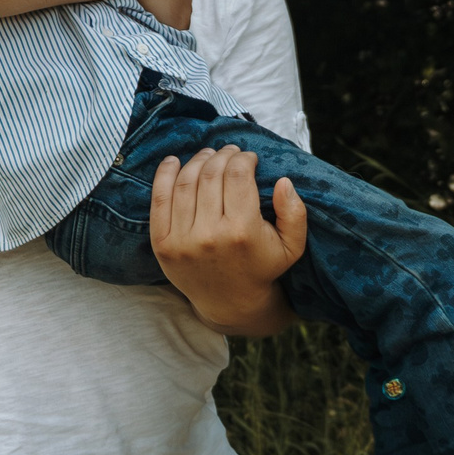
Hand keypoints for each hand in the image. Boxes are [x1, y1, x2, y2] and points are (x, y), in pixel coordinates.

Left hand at [150, 145, 304, 335]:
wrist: (230, 302)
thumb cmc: (262, 267)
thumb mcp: (292, 246)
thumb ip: (294, 213)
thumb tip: (284, 181)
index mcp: (242, 232)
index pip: (238, 176)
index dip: (244, 158)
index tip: (249, 157)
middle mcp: (209, 235)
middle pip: (211, 175)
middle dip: (222, 156)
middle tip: (229, 152)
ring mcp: (182, 240)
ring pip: (185, 182)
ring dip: (197, 161)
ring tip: (208, 156)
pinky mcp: (162, 244)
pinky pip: (159, 200)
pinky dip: (164, 175)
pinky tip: (173, 162)